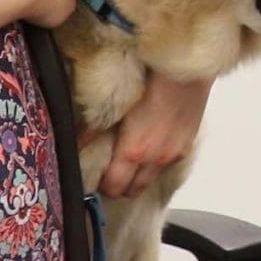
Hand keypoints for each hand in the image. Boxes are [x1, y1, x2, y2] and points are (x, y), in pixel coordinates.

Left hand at [95, 71, 213, 197]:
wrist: (187, 70)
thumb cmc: (149, 81)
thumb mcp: (116, 105)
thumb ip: (93, 129)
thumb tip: (72, 145)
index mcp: (134, 151)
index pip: (114, 187)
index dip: (100, 186)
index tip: (92, 178)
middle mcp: (156, 159)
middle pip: (132, 191)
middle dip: (118, 186)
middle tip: (107, 172)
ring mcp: (175, 154)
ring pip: (150, 180)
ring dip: (137, 177)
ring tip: (127, 161)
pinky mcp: (188, 145)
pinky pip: (166, 166)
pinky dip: (154, 165)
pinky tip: (149, 147)